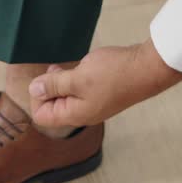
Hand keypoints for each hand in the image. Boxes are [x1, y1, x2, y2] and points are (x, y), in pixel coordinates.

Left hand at [27, 39, 181, 126]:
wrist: (148, 68)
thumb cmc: (114, 73)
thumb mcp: (78, 77)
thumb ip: (54, 85)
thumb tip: (33, 90)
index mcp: (75, 114)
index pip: (42, 116)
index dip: (37, 98)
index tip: (46, 79)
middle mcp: (83, 113)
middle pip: (53, 106)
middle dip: (50, 87)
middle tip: (58, 69)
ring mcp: (94, 104)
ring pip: (67, 96)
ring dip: (63, 81)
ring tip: (71, 66)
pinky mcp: (102, 94)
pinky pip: (80, 90)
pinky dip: (76, 78)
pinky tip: (84, 66)